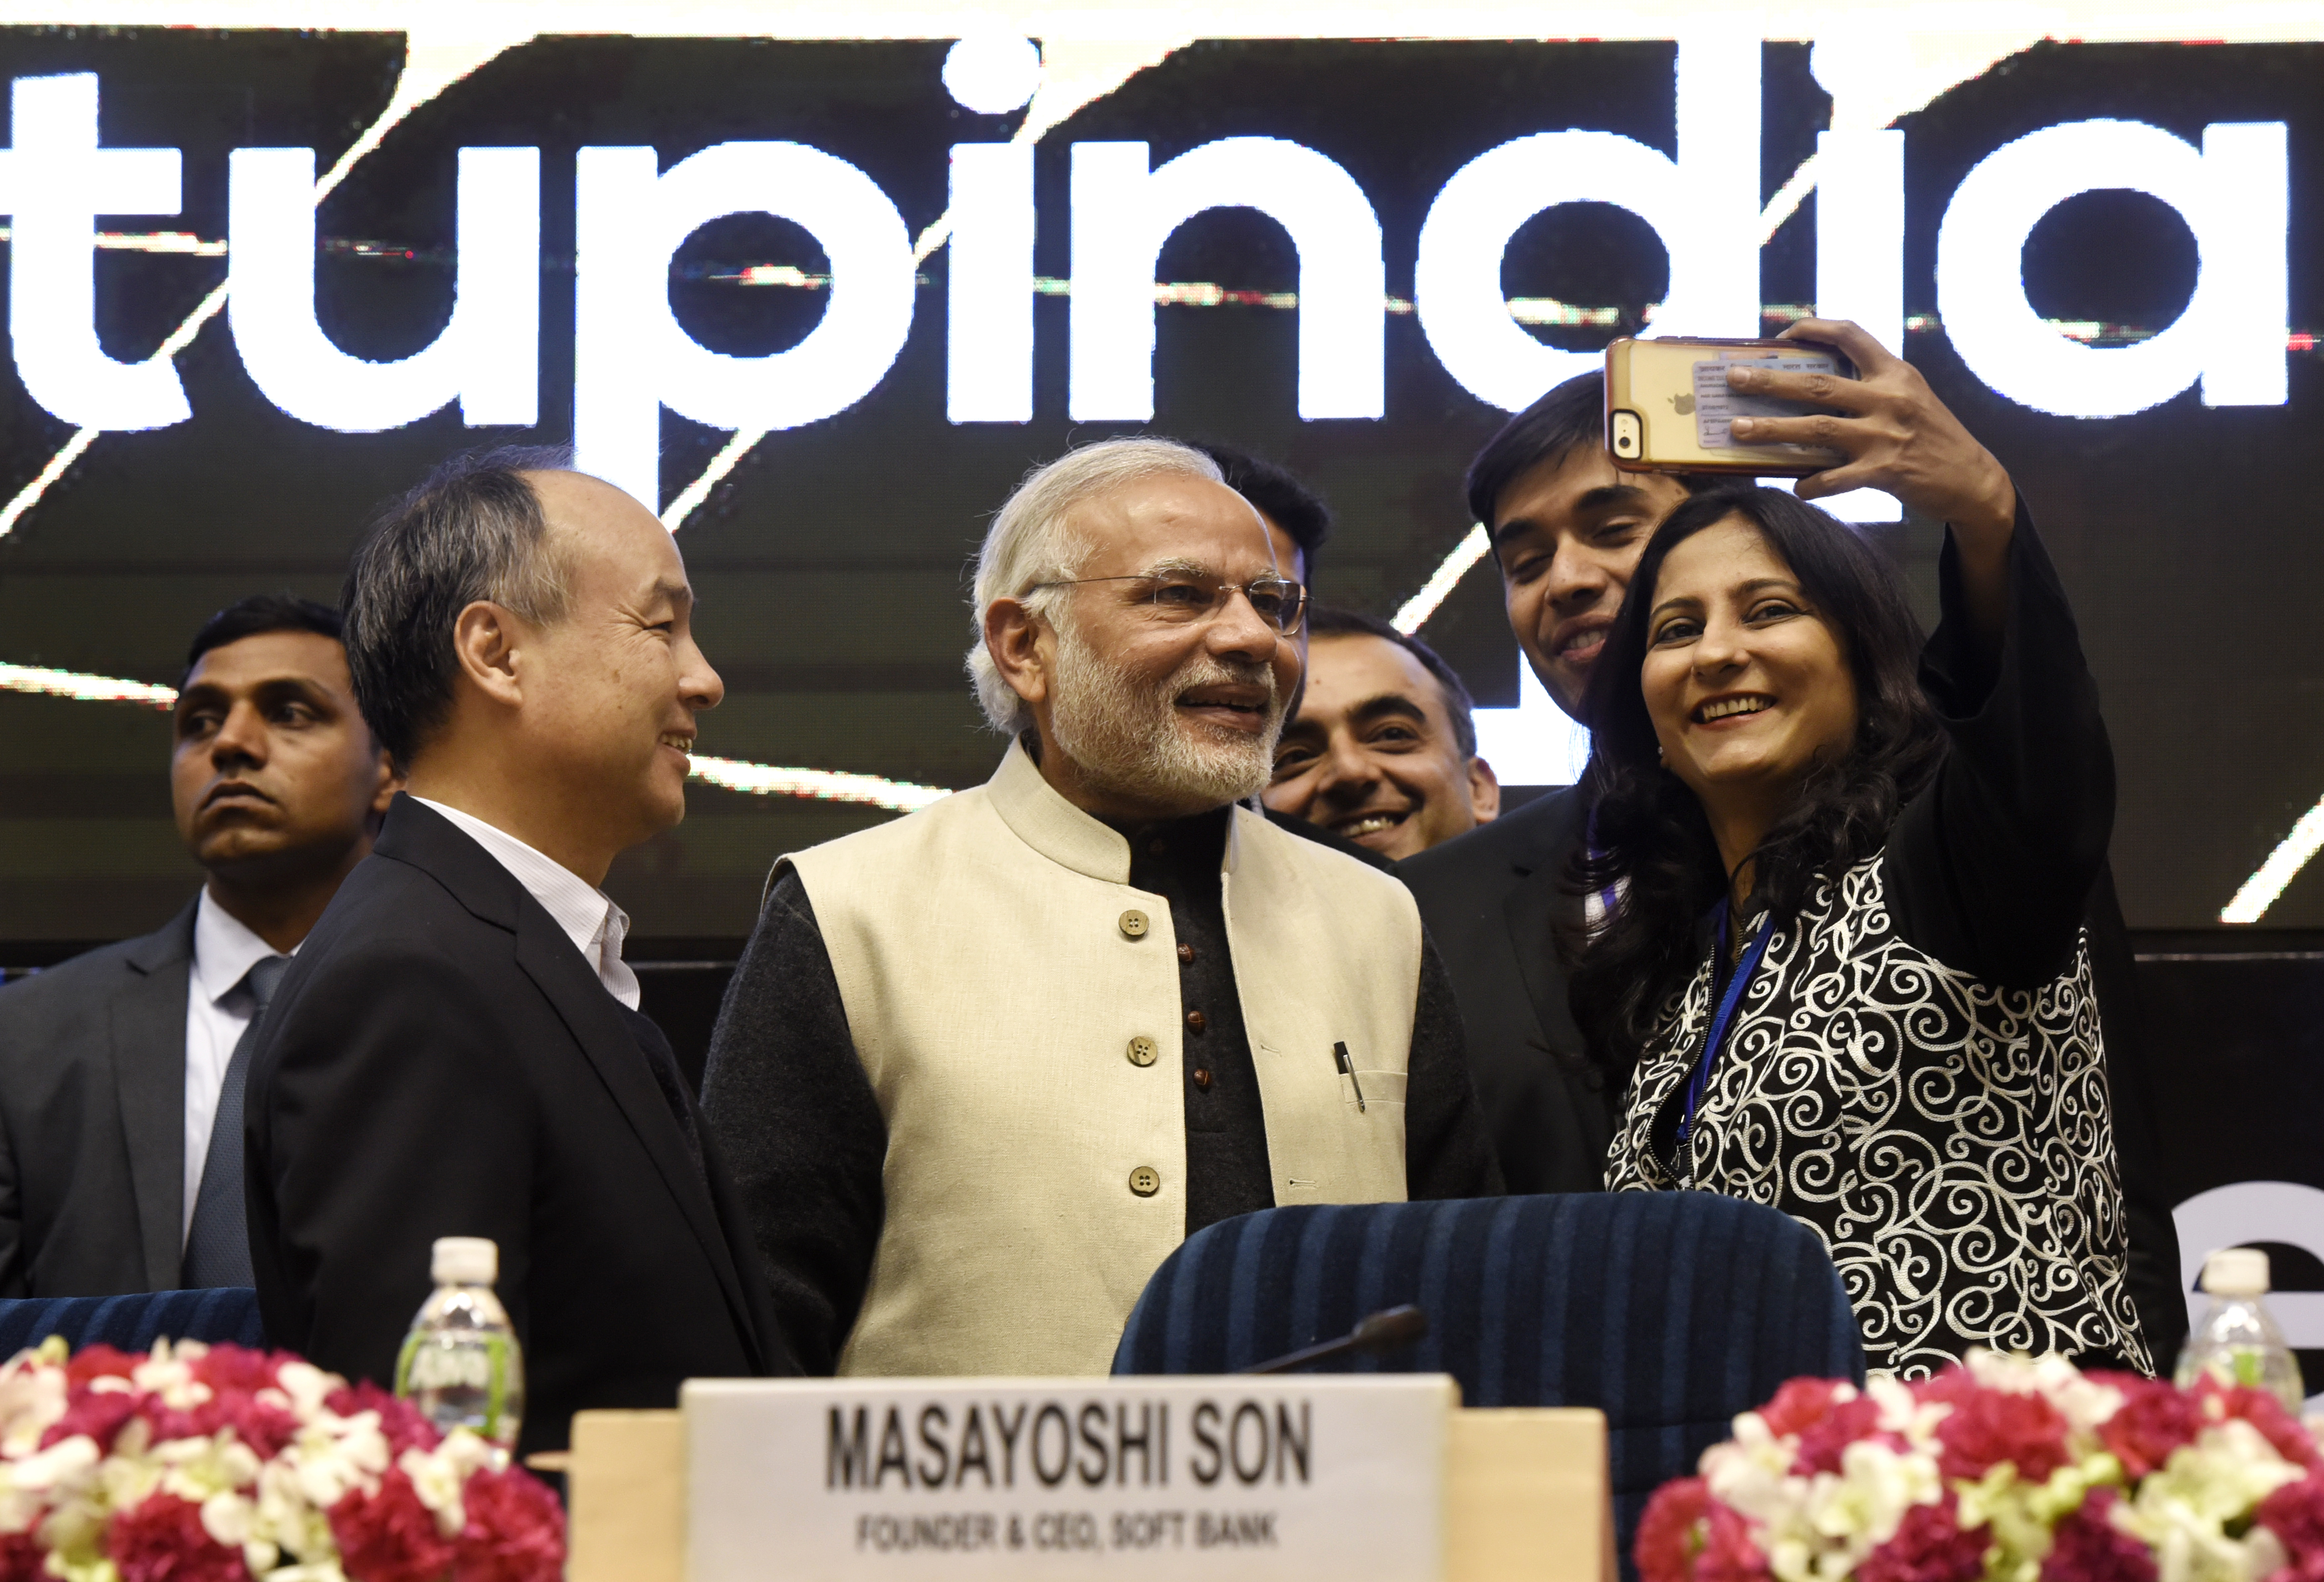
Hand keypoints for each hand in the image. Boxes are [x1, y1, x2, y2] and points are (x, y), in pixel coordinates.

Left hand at [1724, 318, 2016, 537]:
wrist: (1973, 478)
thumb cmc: (1930, 436)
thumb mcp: (1908, 397)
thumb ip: (1869, 386)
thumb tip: (1810, 385)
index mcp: (1895, 372)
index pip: (1850, 334)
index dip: (1813, 328)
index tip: (1781, 334)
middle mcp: (1890, 398)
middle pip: (1818, 384)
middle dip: (1770, 380)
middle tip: (1733, 378)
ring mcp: (1886, 435)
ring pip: (1817, 428)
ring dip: (1774, 429)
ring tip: (1739, 430)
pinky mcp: (1887, 471)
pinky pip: (1838, 478)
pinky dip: (1813, 483)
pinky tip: (1796, 487)